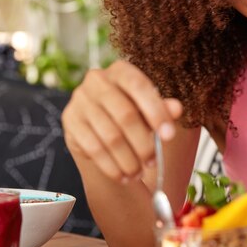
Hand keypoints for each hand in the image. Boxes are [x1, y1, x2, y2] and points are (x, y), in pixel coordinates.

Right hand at [62, 60, 182, 181]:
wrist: (98, 128)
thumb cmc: (131, 114)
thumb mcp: (149, 110)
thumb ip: (162, 108)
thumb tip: (176, 108)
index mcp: (121, 71)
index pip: (140, 87)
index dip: (156, 112)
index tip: (170, 136)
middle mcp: (97, 80)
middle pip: (126, 116)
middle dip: (143, 144)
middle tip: (153, 162)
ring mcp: (80, 100)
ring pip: (111, 137)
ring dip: (128, 160)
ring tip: (138, 174)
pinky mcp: (70, 121)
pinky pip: (94, 148)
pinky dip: (111, 166)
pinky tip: (122, 176)